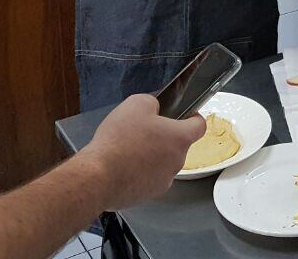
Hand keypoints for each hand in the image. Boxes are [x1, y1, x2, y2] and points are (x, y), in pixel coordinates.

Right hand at [82, 93, 206, 209]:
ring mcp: (163, 181)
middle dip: (163, 137)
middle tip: (142, 130)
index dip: (192, 117)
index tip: (183, 114)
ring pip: (162, 163)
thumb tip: (155, 109)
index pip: (200, 126)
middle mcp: (177, 162)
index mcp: (180, 138)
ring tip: (127, 149)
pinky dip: (138, 172)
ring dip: (150, 156)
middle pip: (177, 145)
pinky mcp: (147, 195)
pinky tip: (121, 166)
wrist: (98, 177)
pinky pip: (147, 179)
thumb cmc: (120, 140)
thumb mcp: (136, 104)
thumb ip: (153, 102)